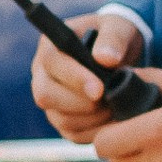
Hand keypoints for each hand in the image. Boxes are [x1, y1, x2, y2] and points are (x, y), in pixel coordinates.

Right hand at [30, 10, 136, 139]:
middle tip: (109, 101)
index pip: (52, 64)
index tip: (99, 89)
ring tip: (115, 107)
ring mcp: (50, 98)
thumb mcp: (118, 27)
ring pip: (60, 119)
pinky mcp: (63, 118)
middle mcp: (43, 74)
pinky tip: (112, 121)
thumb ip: (113, 38)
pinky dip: (95, 133)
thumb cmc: (114, 37)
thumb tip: (105, 59)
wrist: (118, 55)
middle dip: (80, 103)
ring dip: (91, 119)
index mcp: (51, 47)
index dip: (75, 79)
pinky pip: (73, 134)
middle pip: (45, 96)